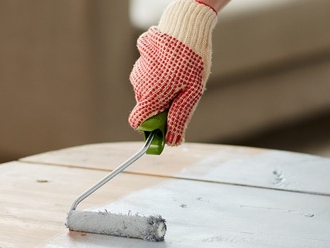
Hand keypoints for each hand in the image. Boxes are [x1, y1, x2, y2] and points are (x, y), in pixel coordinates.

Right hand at [128, 0, 217, 145]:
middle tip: (183, 96)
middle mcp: (139, 84)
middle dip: (162, 107)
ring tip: (182, 75)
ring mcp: (138, 69)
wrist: (185, 25)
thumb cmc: (191, 60)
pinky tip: (176, 63)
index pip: (138, 122)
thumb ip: (179, 119)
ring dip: (163, 89)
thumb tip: (172, 141)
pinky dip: (161, 73)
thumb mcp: (191, 94)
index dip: (151, 129)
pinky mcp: (142, 57)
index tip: (165, 126)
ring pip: (149, 89)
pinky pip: (150, 73)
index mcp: (149, 96)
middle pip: (147, 106)